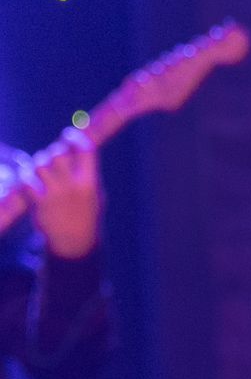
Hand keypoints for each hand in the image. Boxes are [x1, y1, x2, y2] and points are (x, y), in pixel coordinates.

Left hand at [29, 130, 102, 259]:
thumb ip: (88, 172)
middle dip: (54, 152)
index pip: (84, 149)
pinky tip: (29, 181)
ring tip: (40, 170)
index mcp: (90, 182)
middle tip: (53, 158)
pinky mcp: (39, 203)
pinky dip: (26, 178)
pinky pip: (27, 181)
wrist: (74, 243)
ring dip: (38, 164)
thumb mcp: (96, 194)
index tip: (68, 135)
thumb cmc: (86, 215)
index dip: (74, 138)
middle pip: (58, 154)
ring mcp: (55, 195)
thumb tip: (76, 148)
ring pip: (40, 164)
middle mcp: (73, 186)